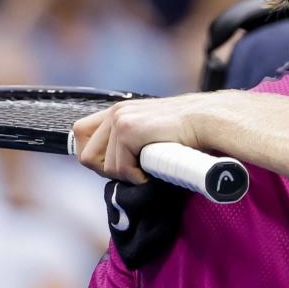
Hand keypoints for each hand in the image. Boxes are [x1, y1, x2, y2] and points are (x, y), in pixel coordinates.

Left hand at [73, 94, 212, 182]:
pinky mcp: (129, 130)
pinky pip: (121, 168)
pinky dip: (138, 176)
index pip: (80, 133)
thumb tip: (115, 167)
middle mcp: (116, 112)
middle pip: (85, 154)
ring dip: (126, 175)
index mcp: (119, 111)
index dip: (94, 155)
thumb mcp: (151, 132)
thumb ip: (132, 142)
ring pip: (103, 165)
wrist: (208, 120)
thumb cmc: (189, 131)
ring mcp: (120, 120)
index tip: (117, 165)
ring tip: (149, 168)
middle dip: (108, 170)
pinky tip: (155, 168)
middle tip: (134, 171)